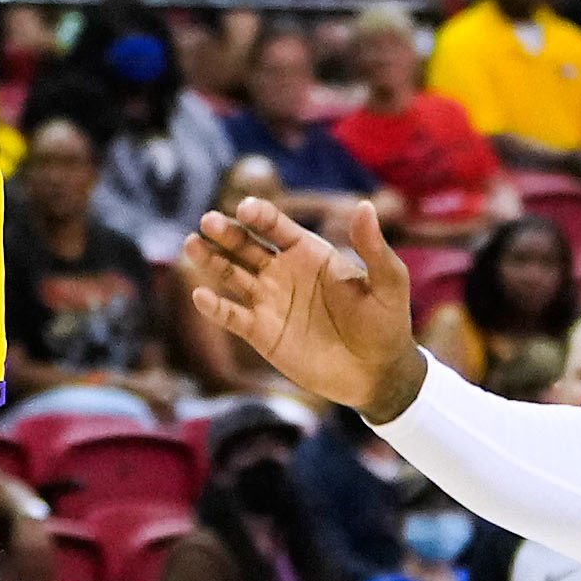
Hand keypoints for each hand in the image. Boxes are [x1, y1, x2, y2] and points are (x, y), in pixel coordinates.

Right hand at [181, 194, 422, 423]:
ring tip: (192, 243)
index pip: (275, 225)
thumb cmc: (387, 324)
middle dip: (226, 232)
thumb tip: (366, 206)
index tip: (245, 210)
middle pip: (246, 244)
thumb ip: (373, 248)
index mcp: (308, 252)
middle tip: (207, 221)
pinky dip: (216, 307)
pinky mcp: (262, 333)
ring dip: (211, 259)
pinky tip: (201, 295)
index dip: (259, 214)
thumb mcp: (388, 283)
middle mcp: (283, 272)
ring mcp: (270, 302)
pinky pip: (233, 316)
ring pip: (232, 274)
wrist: (378, 374)